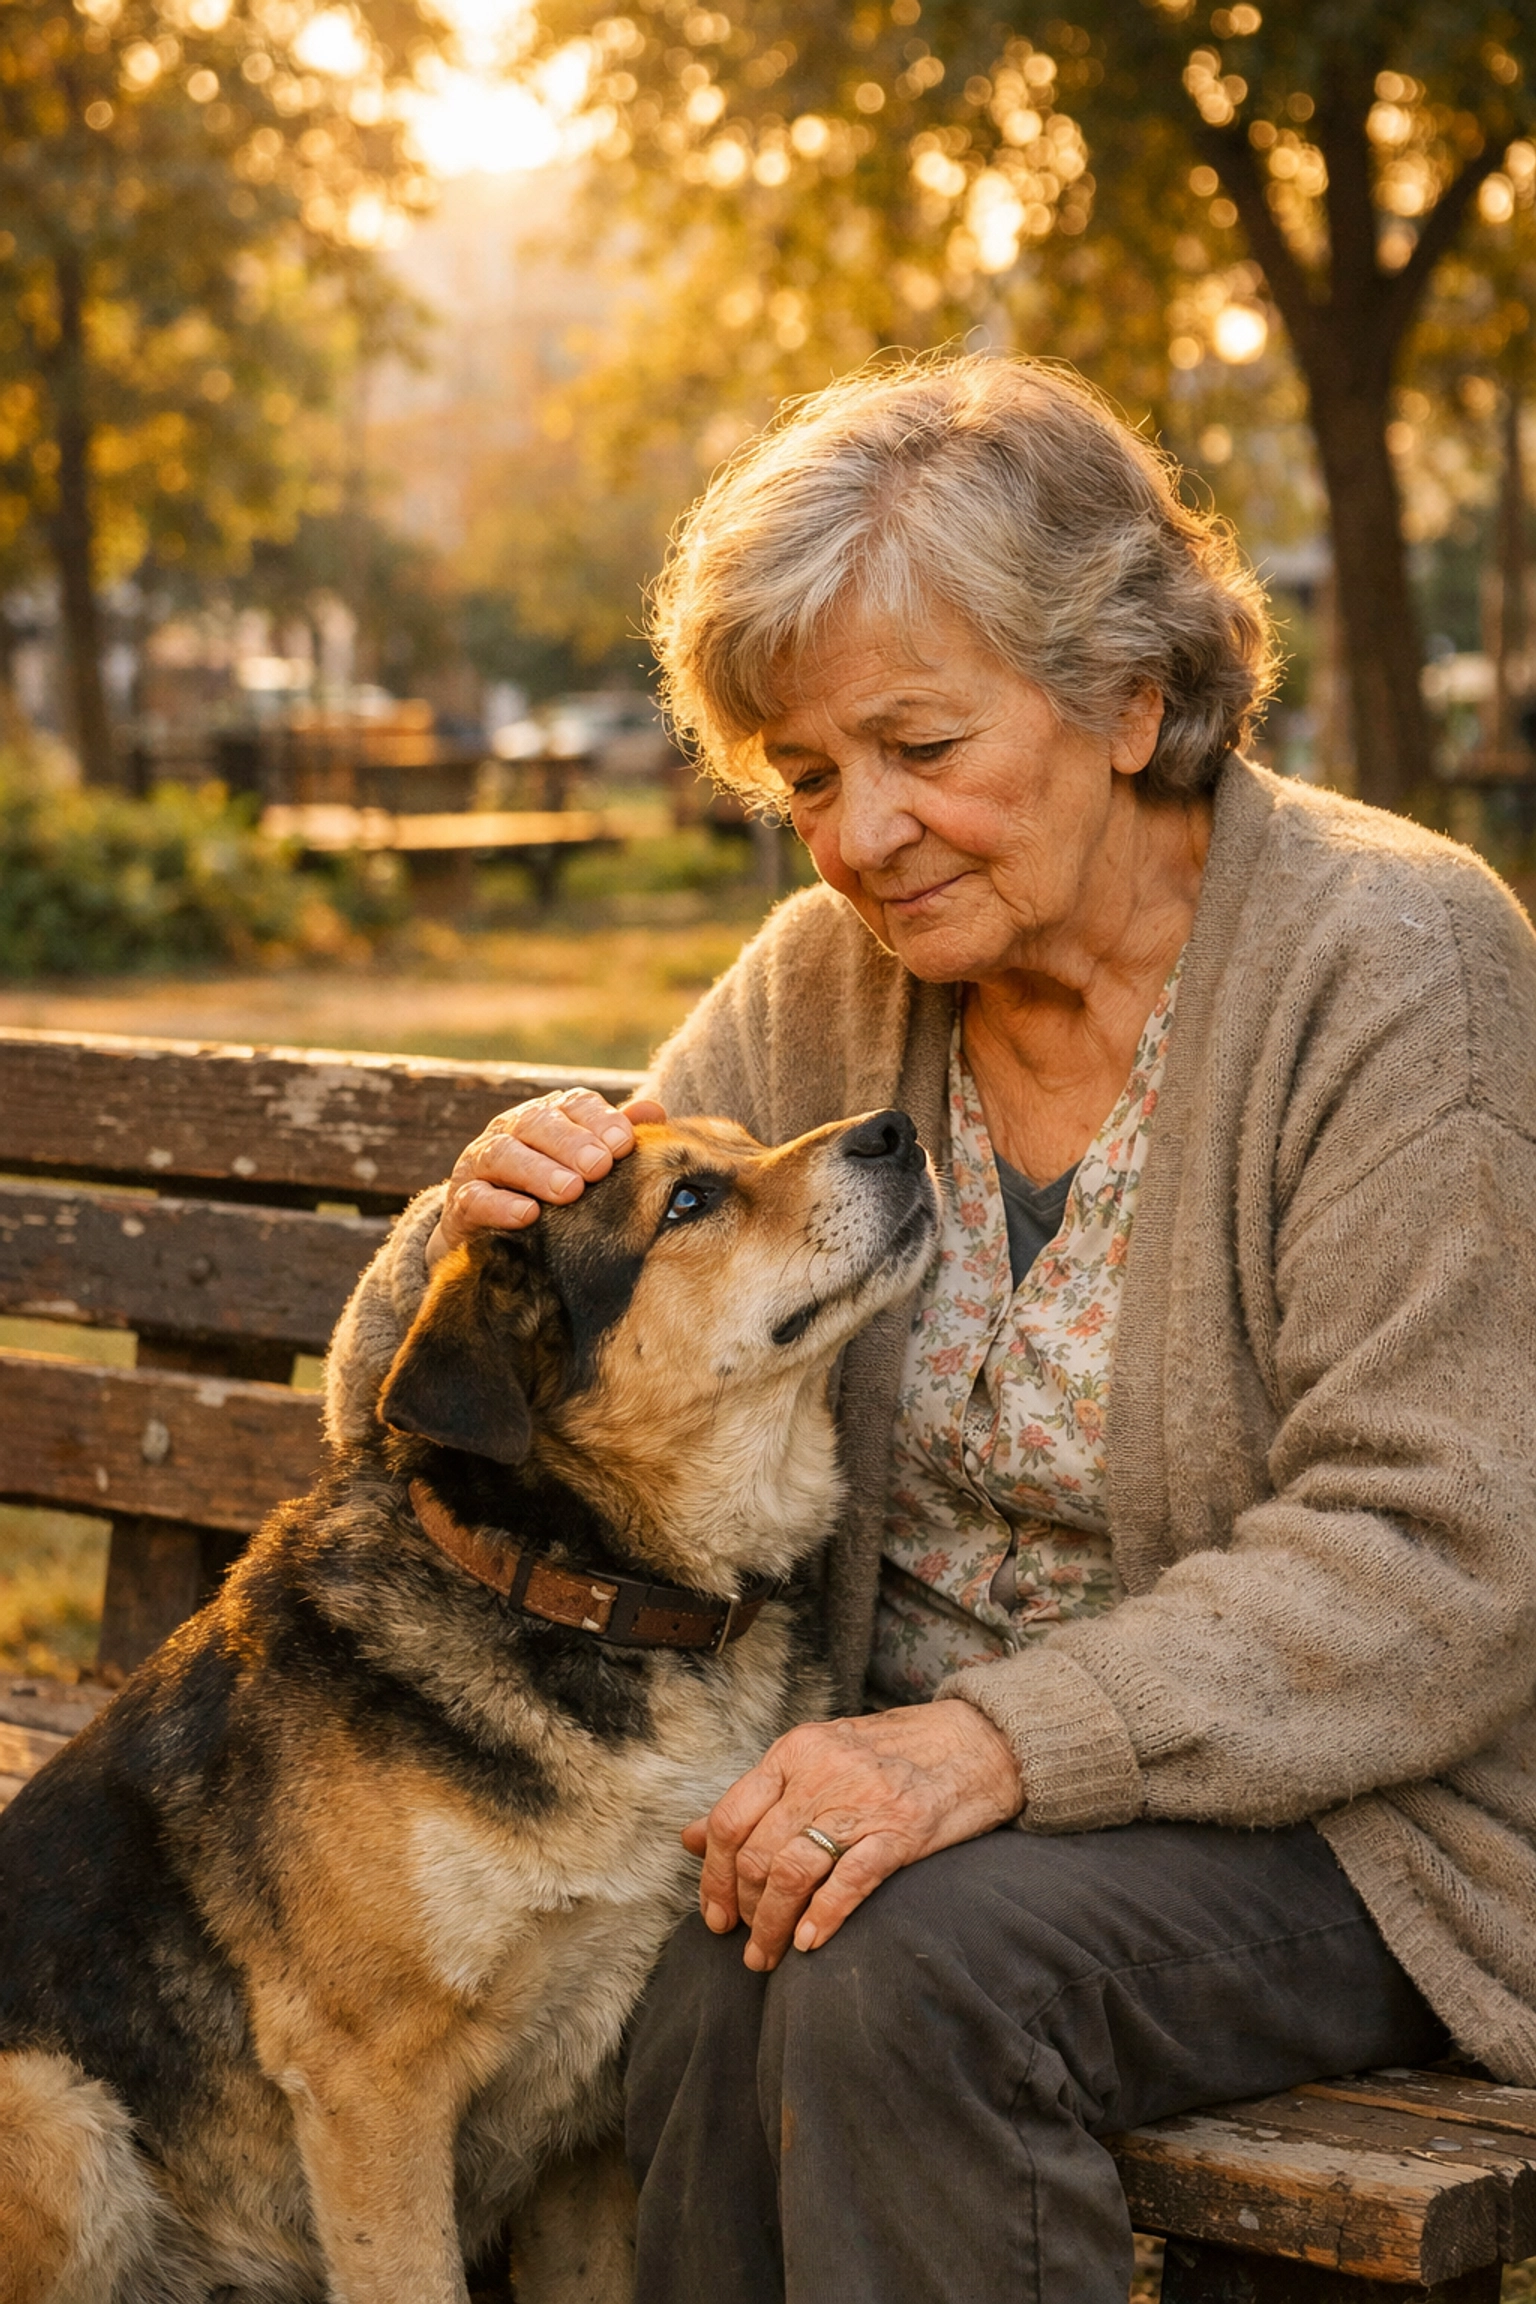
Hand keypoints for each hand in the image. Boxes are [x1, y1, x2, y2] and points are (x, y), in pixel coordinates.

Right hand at [425, 1088, 667, 1267]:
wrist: (486, 1233)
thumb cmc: (550, 1190)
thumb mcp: (583, 1163)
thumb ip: (614, 1137)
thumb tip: (655, 1110)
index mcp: (546, 1117)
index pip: (573, 1105)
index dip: (599, 1119)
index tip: (625, 1143)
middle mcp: (510, 1131)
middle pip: (537, 1124)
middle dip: (571, 1143)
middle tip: (600, 1166)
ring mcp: (480, 1164)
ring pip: (504, 1154)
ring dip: (538, 1171)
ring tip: (570, 1191)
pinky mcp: (460, 1203)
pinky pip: (475, 1198)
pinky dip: (500, 1205)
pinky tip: (527, 1215)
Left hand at [681, 1700, 1024, 1972]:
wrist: (976, 1742)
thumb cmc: (890, 1755)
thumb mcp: (816, 1760)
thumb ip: (756, 1798)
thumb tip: (689, 1838)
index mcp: (794, 1751)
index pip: (729, 1819)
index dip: (713, 1876)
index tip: (715, 1915)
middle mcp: (822, 1773)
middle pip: (758, 1854)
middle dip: (744, 1910)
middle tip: (746, 1943)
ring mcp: (863, 1801)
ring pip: (793, 1873)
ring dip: (774, 1926)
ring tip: (769, 1956)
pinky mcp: (902, 1831)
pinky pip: (849, 1882)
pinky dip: (823, 1918)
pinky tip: (811, 1942)